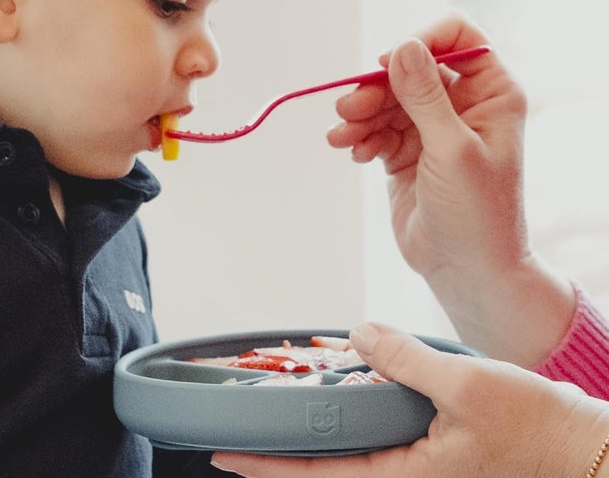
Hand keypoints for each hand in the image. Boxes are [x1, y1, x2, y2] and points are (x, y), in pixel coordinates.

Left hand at [211, 323, 608, 477]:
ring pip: (354, 435)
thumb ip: (405, 361)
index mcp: (405, 475)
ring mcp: (418, 454)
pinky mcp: (432, 435)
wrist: (581, 446)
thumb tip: (357, 336)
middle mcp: (406, 470)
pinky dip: (358, 396)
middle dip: (284, 439)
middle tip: (241, 421)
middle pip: (329, 457)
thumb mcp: (465, 388)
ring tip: (286, 389)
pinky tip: (348, 372)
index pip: (318, 474)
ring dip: (321, 412)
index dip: (268, 466)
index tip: (226, 455)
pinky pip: (381, 417)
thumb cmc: (533, 428)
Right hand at [326, 13, 573, 364]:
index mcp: (491, 93)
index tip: (387, 65)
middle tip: (348, 110)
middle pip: (408, 69)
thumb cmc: (477, 214)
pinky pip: (375, 127)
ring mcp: (431, 127)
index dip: (420, 42)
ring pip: (386, 98)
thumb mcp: (452, 150)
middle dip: (376, 87)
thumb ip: (425, 97)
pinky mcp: (406, 151)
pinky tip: (354, 152)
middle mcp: (462, 103)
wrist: (466, 271)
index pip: (456, 37)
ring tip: (343, 137)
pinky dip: (360, 136)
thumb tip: (401, 47)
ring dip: (360, 114)